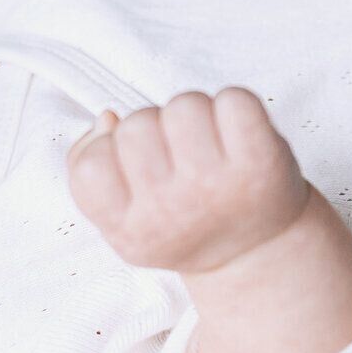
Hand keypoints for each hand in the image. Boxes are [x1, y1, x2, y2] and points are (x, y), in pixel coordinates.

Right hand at [65, 89, 311, 275]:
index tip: (133, 167)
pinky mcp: (261, 161)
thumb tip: (108, 117)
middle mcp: (172, 211)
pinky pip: (233, 100)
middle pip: (135, 125)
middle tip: (174, 156)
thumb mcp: (121, 221)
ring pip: (183, 105)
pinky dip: (234, 107)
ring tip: (205, 144)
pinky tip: (235, 136)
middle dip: (152, 128)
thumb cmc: (180, 225)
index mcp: (132, 230)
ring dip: (193, 113)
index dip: (108, 151)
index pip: (90, 166)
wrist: (255, 252)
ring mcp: (218, 185)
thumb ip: (90, 170)